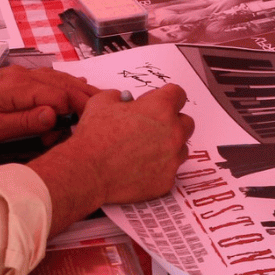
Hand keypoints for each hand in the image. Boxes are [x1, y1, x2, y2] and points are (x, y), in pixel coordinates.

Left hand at [0, 66, 99, 146]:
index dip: (79, 110)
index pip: (60, 96)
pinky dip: (64, 84)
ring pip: (57, 78)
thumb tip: (54, 115)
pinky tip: (74, 88)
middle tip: (112, 106)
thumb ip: (24, 122)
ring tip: (101, 99)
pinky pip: (46, 78)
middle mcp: (22, 76)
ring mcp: (18, 75)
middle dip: (87, 96)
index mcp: (19, 89)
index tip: (93, 124)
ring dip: (78, 89)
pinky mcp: (13, 78)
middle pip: (63, 84)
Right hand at [28, 84, 193, 235]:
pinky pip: (169, 170)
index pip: (178, 94)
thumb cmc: (94, 135)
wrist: (87, 170)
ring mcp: (172, 159)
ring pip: (181, 148)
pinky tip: (139, 166)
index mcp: (160, 108)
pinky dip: (158, 167)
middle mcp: (172, 132)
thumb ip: (119, 96)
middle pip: (186, 122)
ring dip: (168, 145)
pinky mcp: (166, 180)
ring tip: (144, 149)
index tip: (157, 101)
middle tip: (151, 126)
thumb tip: (123, 100)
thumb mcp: (102, 101)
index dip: (166, 95)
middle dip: (172, 121)